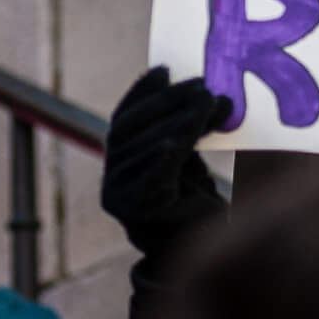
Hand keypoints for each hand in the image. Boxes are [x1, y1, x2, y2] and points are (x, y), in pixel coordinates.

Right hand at [99, 65, 230, 264]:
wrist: (203, 248)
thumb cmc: (195, 199)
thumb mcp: (186, 153)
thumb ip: (185, 126)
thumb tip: (204, 90)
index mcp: (119, 164)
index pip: (124, 118)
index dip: (141, 92)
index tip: (165, 69)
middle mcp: (111, 180)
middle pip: (133, 129)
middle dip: (167, 102)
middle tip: (201, 85)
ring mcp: (119, 197)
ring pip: (146, 148)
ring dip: (179, 121)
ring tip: (207, 103)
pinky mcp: (136, 212)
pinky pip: (151, 176)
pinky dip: (165, 155)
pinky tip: (180, 140)